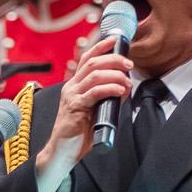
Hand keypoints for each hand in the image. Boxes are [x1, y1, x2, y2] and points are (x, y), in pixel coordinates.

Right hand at [35, 33, 130, 184]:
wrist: (62, 152)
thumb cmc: (78, 133)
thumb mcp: (95, 110)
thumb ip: (107, 97)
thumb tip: (125, 86)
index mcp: (74, 85)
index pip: (86, 59)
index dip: (100, 46)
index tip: (114, 40)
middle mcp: (71, 87)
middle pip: (93, 63)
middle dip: (113, 59)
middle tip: (129, 64)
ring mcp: (72, 96)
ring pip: (95, 75)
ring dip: (115, 75)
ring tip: (127, 81)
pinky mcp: (75, 108)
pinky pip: (95, 92)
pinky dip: (110, 88)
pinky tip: (121, 91)